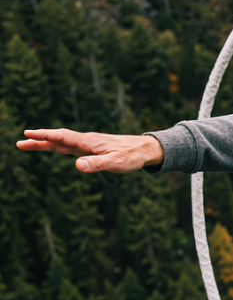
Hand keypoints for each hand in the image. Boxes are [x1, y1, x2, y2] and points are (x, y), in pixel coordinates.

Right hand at [17, 129, 163, 173]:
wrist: (145, 149)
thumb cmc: (132, 157)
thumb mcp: (115, 163)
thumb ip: (97, 164)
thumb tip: (77, 165)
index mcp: (89, 142)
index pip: (62, 137)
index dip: (45, 136)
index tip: (27, 134)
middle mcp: (86, 141)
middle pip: (58, 139)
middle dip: (39, 140)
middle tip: (19, 142)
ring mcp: (89, 145)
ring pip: (63, 142)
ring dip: (46, 143)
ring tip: (28, 144)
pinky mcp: (92, 149)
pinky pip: (70, 146)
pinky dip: (58, 145)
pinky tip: (53, 146)